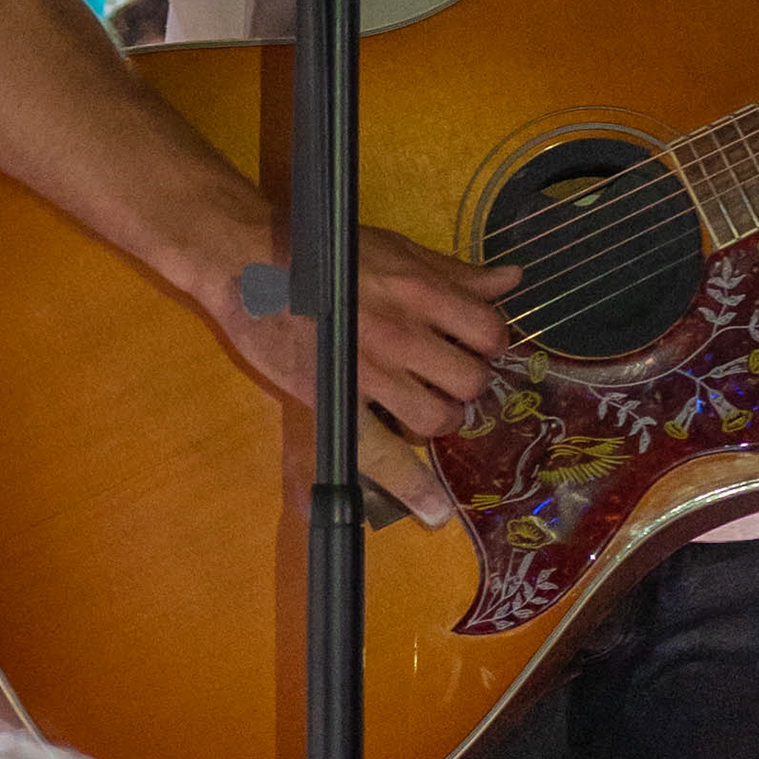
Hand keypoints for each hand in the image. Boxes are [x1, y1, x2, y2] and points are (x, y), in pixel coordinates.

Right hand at [207, 218, 515, 529]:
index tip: (471, 347)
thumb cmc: (321, 253)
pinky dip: (413, 487)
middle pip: (469, 380)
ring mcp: (371, 372)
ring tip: (421, 410)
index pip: (488, 332)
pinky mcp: (336, 401)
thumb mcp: (394, 247)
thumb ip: (454, 271)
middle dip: (464, 386)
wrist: (248, 262)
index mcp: (420, 290)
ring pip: (437, 418)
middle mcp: (403, 333)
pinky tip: (433, 511)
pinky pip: (384, 454)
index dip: (487, 344)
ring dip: (438, 420)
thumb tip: (511, 280)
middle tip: (443, 381)